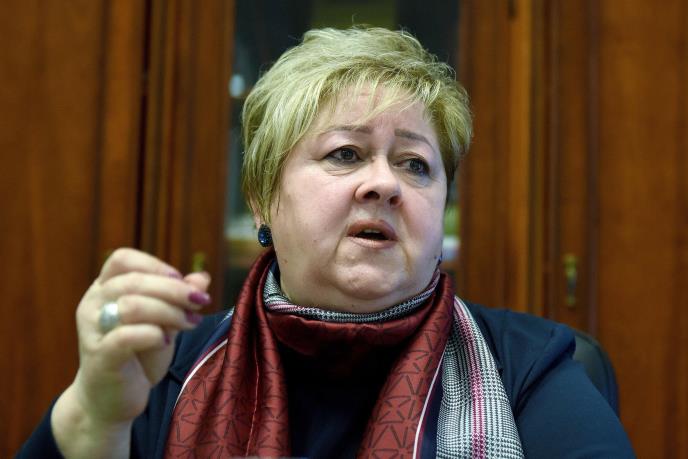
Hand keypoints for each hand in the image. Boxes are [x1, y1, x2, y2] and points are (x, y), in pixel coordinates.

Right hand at [51, 248, 211, 457]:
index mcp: (104, 288)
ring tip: (190, 323)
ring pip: (131, 306)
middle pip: (132, 281)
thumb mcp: (163, 321)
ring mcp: (93, 331)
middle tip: (200, 301)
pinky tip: (166, 342)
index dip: (156, 265)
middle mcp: (92, 304)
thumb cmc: (137, 355)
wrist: (111, 400)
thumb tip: (202, 277)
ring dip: (169, 312)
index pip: (123, 259)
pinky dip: (153, 335)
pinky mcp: (100, 357)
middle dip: (174, 290)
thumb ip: (179, 299)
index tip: (183, 281)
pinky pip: (126, 336)